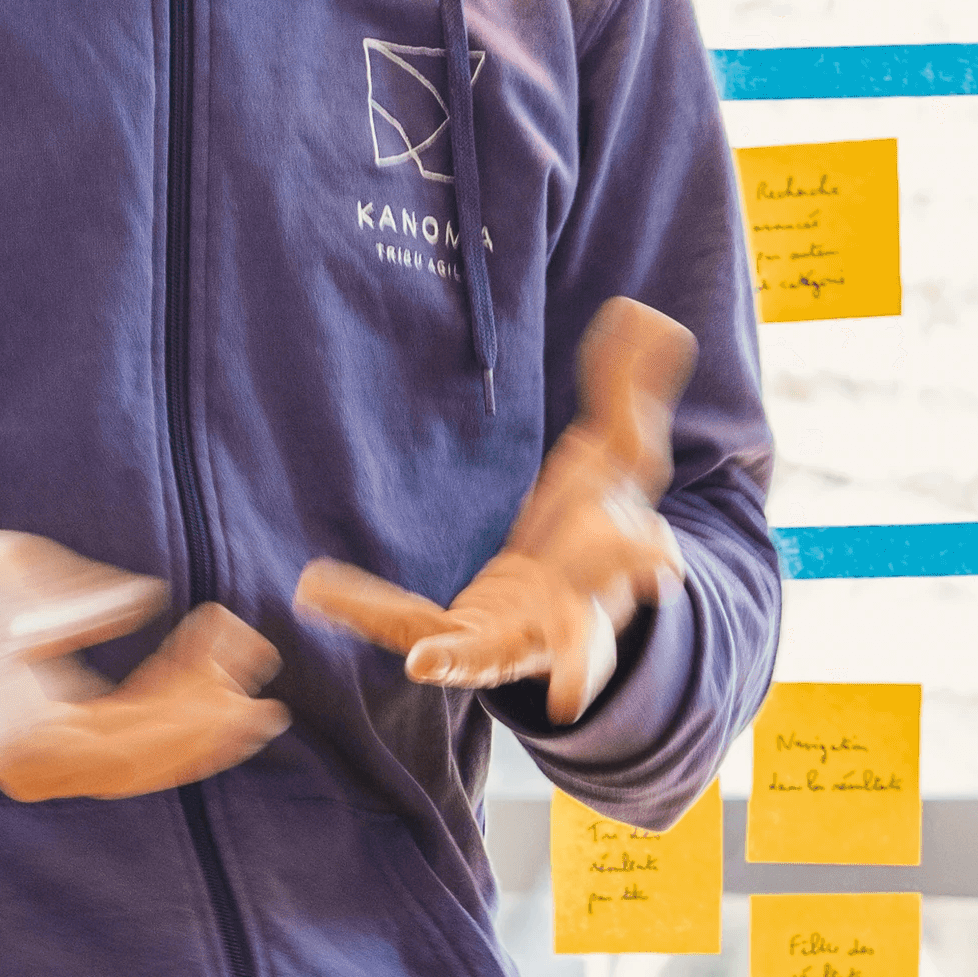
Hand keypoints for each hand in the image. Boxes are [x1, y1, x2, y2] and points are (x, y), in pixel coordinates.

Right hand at [0, 528, 287, 800]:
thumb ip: (62, 593)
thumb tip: (144, 601)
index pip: (104, 732)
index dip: (173, 706)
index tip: (220, 655)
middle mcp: (14, 759)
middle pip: (128, 762)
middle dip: (201, 721)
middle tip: (254, 663)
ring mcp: (30, 768)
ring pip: (131, 769)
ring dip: (196, 731)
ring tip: (249, 680)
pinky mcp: (47, 758)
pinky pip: (120, 760)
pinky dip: (172, 733)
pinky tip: (212, 694)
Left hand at [295, 298, 693, 724]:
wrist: (569, 615)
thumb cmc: (593, 526)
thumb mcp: (617, 454)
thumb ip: (628, 385)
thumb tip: (644, 312)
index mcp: (614, 563)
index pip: (636, 555)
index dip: (645, 557)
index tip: (660, 560)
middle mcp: (568, 613)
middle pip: (578, 628)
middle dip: (579, 644)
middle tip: (564, 664)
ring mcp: (510, 639)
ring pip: (486, 655)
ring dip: (456, 657)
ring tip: (423, 661)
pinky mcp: (456, 643)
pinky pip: (406, 625)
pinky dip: (365, 611)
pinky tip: (316, 588)